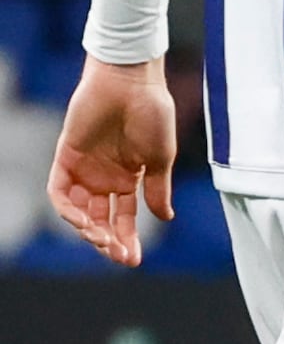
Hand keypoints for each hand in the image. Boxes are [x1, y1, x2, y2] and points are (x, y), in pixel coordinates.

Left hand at [47, 55, 175, 269]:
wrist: (131, 83)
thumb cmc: (153, 114)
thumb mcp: (161, 159)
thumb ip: (157, 190)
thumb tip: (165, 218)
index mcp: (130, 179)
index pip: (124, 217)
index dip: (127, 239)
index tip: (133, 260)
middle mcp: (104, 177)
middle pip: (100, 219)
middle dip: (107, 241)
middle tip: (118, 254)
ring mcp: (84, 169)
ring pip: (78, 211)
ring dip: (88, 228)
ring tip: (101, 238)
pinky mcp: (66, 158)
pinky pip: (59, 191)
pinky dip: (68, 208)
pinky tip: (83, 220)